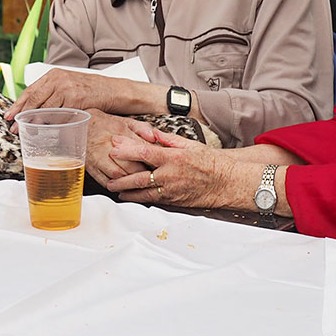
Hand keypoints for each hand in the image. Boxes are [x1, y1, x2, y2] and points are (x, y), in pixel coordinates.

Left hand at [5, 69, 144, 119]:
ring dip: (34, 123)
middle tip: (13, 128)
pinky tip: (46, 133)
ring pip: (45, 109)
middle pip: (34, 99)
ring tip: (26, 132)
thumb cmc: (92, 91)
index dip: (18, 104)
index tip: (9, 116)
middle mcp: (58, 79)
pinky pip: (60, 115)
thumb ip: (53, 94)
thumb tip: (34, 109)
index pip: (31, 90)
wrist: (115, 90)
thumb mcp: (70, 86)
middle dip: (22, 115)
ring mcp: (67, 89)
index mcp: (54, 75)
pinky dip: (52, 125)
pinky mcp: (77, 100)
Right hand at [81, 110, 149, 187]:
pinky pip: (105, 181)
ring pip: (118, 175)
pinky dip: (116, 186)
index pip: (140, 149)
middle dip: (142, 173)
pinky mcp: (89, 167)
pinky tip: (123, 185)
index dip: (151, 159)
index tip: (159, 164)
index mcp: (118, 130)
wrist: (75, 123)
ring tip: (140, 183)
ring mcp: (96, 157)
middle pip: (129, 165)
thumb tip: (154, 137)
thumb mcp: (123, 120)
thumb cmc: (101, 123)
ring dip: (130, 181)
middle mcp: (107, 144)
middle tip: (152, 176)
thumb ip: (141, 128)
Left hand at [105, 122, 225, 207]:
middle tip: (108, 178)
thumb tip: (150, 133)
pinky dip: (142, 199)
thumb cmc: (210, 162)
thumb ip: (167, 139)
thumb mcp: (189, 145)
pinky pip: (155, 201)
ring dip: (128, 193)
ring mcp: (172, 190)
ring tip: (116, 190)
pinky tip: (133, 198)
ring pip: (144, 194)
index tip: (113, 148)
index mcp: (173, 158)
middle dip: (121, 178)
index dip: (126, 150)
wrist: (227, 182)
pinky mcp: (175, 201)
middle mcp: (170, 175)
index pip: (144, 152)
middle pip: (139, 177)